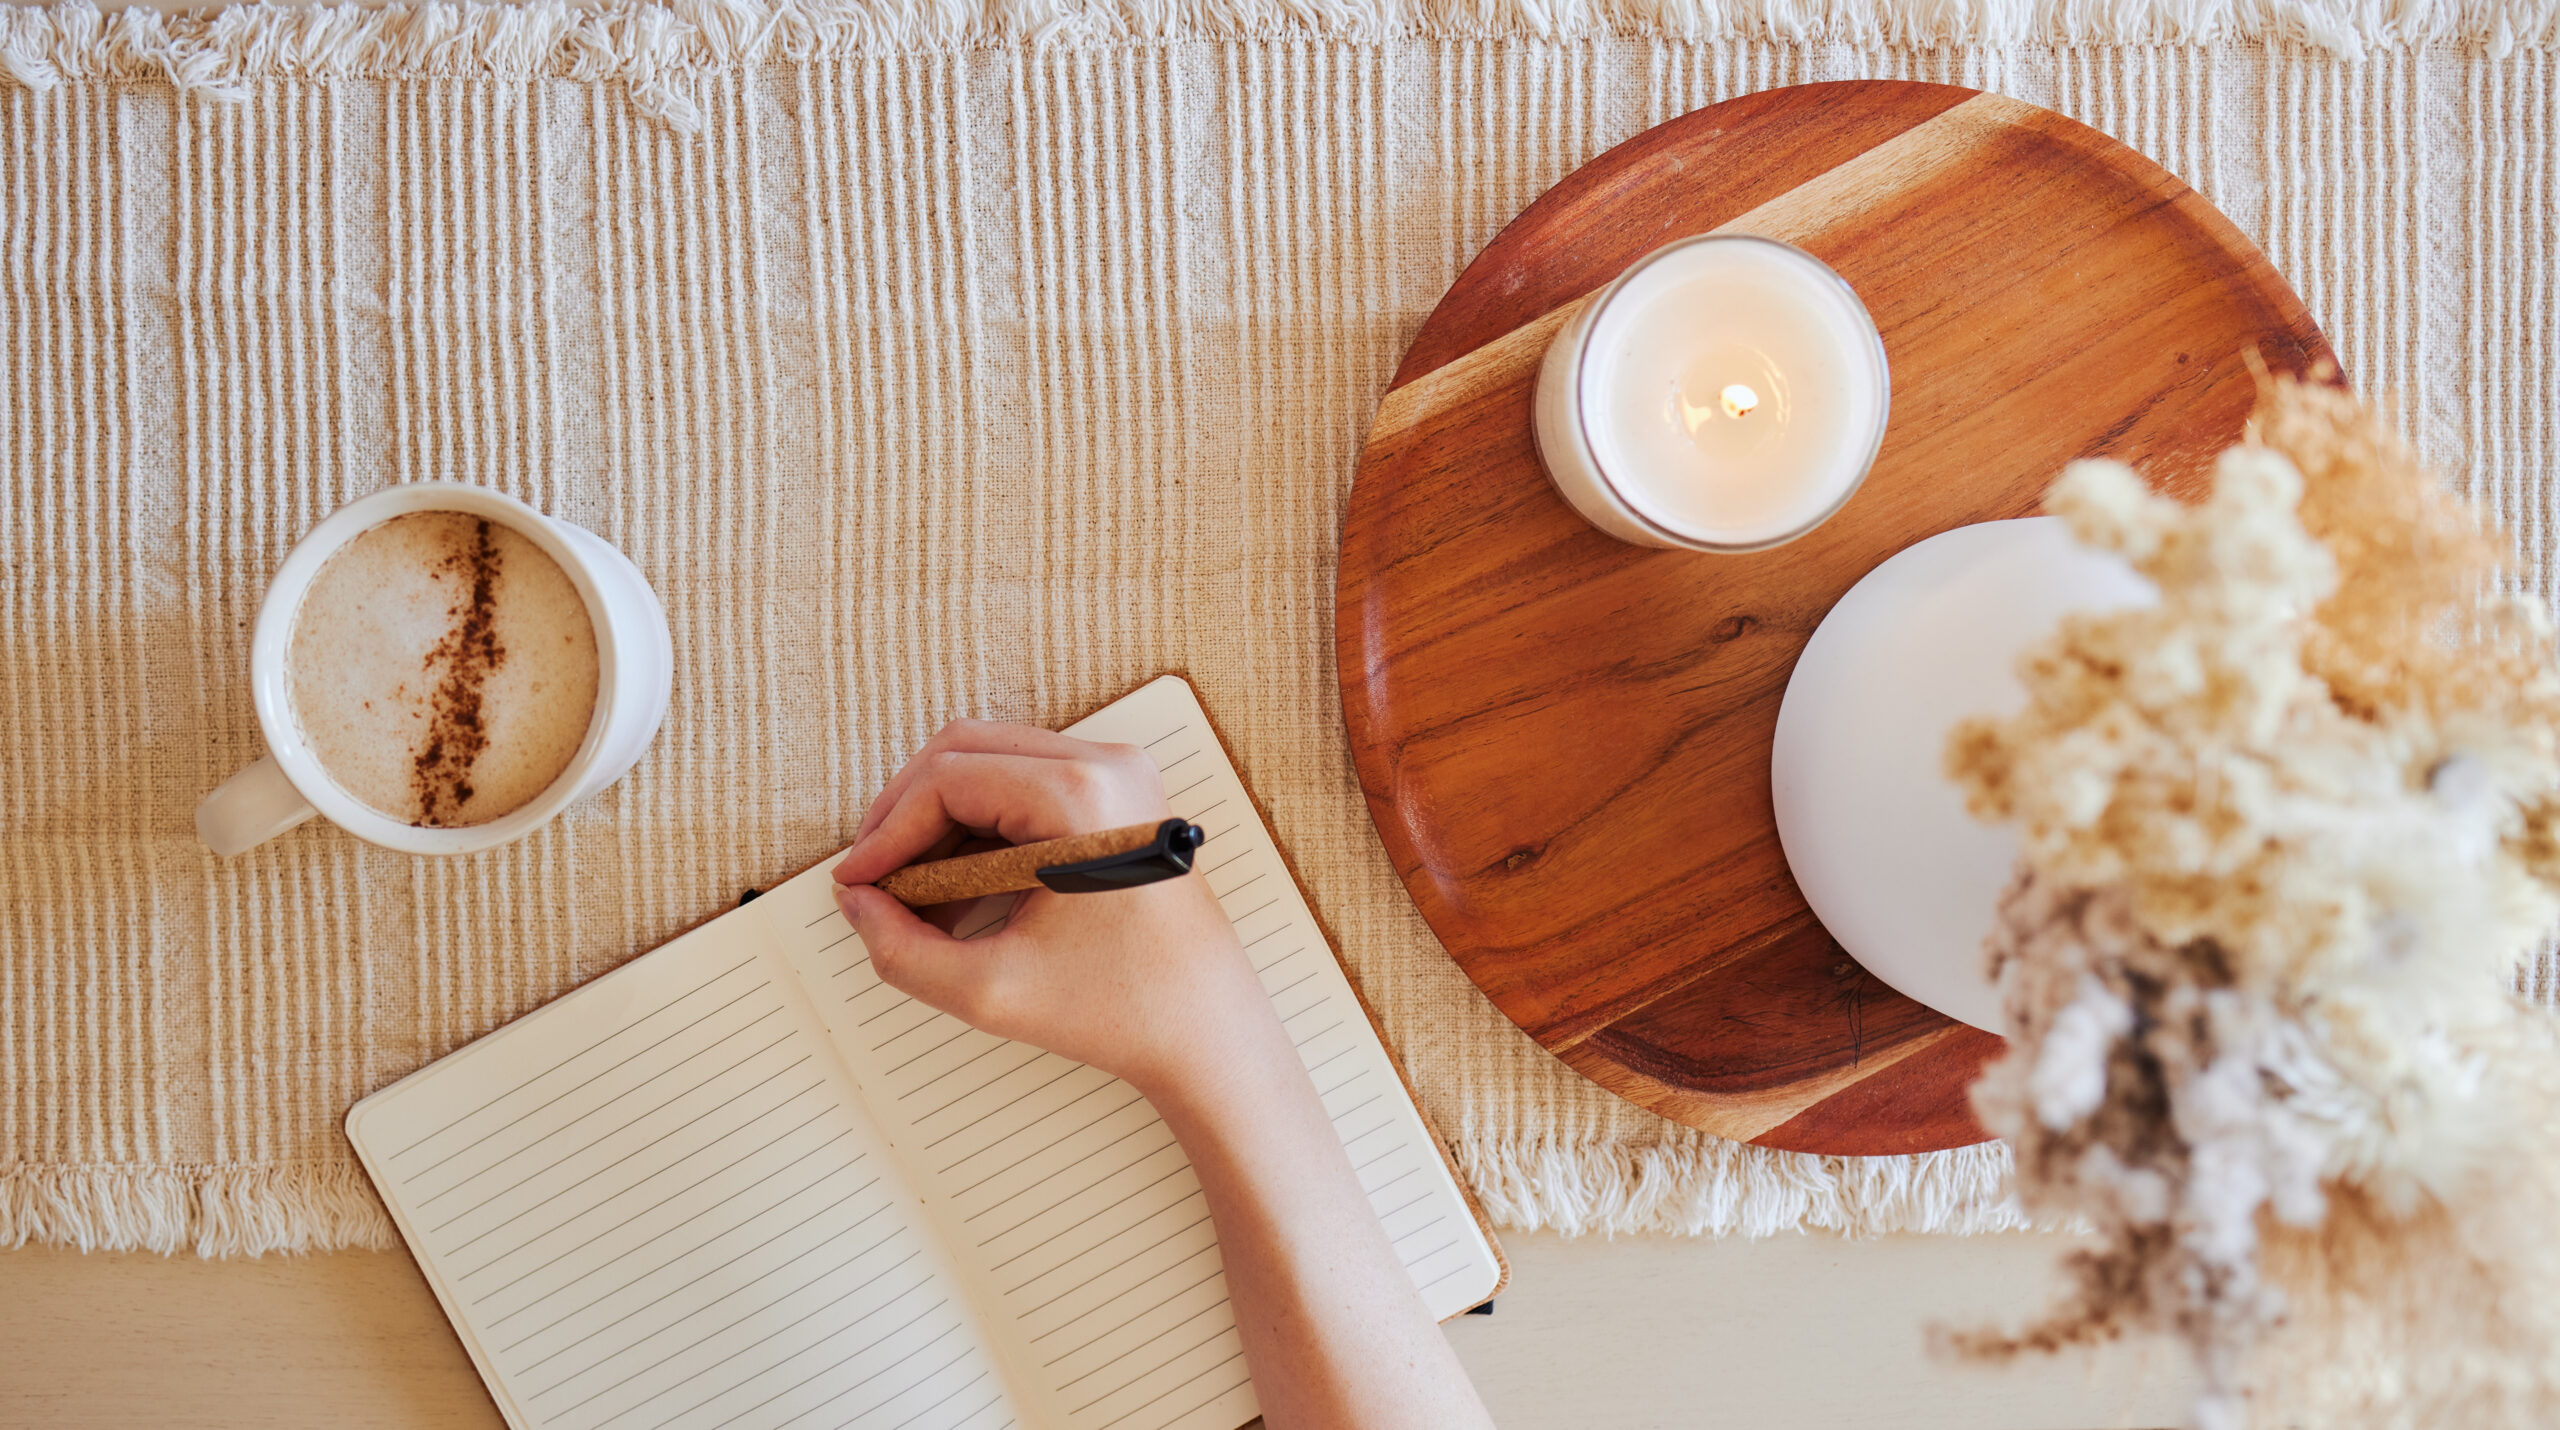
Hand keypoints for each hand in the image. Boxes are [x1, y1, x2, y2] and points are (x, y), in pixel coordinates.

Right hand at [831, 720, 1279, 1097]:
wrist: (1207, 1033)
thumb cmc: (1125, 1010)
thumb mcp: (990, 990)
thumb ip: (900, 949)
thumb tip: (857, 903)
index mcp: (1081, 797)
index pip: (947, 779)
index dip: (887, 831)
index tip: (856, 883)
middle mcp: (1107, 766)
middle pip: (965, 753)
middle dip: (906, 818)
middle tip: (873, 882)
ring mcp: (1119, 776)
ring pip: (991, 767)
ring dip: (940, 825)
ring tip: (912, 899)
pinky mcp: (1120, 799)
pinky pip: (1025, 789)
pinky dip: (979, 832)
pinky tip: (955, 895)